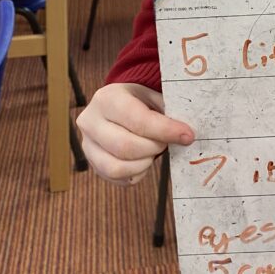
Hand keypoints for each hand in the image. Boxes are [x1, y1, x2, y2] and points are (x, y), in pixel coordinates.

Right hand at [77, 82, 194, 184]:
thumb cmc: (140, 99)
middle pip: (125, 147)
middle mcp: (90, 121)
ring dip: (144, 164)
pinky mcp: (92, 163)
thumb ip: (167, 111)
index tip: (188, 135)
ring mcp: (87, 144)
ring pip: (116, 167)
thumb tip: (186, 134)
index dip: (166, 130)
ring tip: (154, 152)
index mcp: (107, 98)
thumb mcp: (153, 95)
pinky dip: (135, 173)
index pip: (138, 120)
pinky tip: (144, 160)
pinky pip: (115, 178)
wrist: (118, 103)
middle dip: (154, 148)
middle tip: (167, 143)